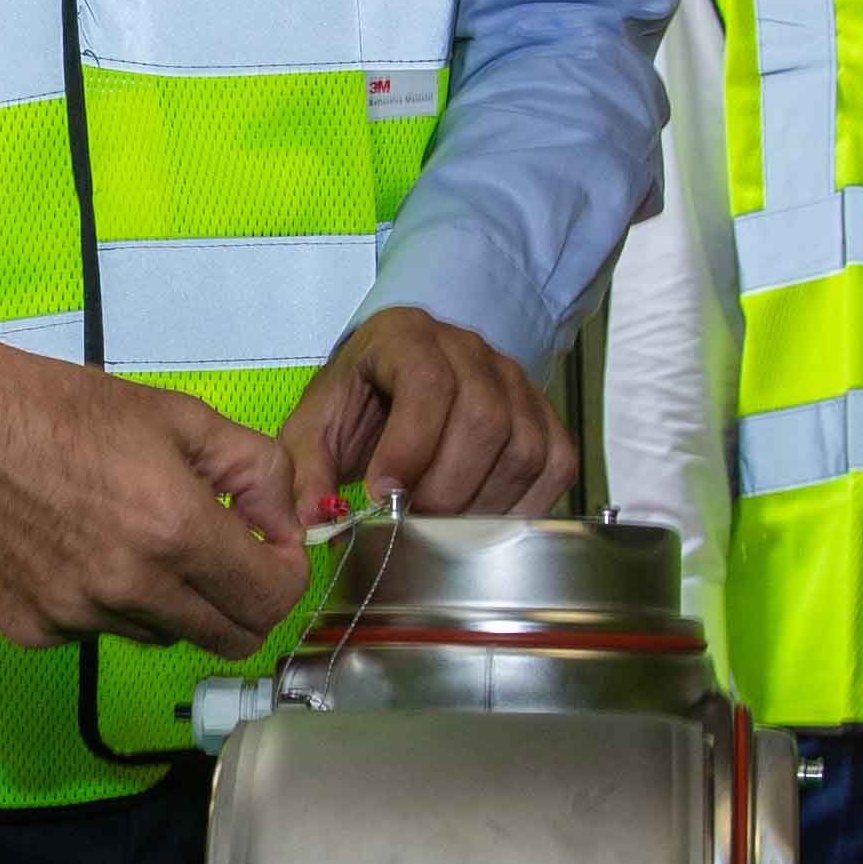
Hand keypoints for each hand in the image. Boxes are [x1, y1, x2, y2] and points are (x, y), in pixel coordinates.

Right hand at [0, 309, 309, 654]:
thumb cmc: (69, 411)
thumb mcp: (182, 416)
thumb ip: (257, 471)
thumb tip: (285, 527)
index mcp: (175, 529)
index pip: (272, 601)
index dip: (287, 576)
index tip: (272, 552)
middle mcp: (130, 586)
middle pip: (230, 640)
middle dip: (243, 602)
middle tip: (224, 558)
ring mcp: (77, 617)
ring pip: (165, 635)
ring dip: (171, 600)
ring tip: (132, 539)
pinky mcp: (35, 632)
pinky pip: (102, 633)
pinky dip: (109, 603)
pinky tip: (79, 551)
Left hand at [275, 305, 574, 522]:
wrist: (390, 388)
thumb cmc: (354, 404)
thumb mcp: (312, 428)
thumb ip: (306, 472)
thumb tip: (318, 520)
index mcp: (405, 336)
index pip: (427, 382)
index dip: (411, 444)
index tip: (384, 495)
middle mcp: (468, 349)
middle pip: (485, 418)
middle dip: (447, 488)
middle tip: (412, 523)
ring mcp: (513, 380)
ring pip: (524, 447)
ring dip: (483, 503)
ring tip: (441, 527)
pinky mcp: (542, 415)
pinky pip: (555, 464)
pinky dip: (524, 506)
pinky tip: (483, 522)